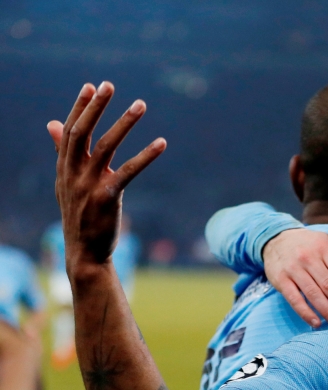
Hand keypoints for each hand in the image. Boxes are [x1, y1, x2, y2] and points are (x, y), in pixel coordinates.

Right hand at [48, 82, 165, 275]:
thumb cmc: (80, 215)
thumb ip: (63, 152)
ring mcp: (88, 186)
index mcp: (64, 168)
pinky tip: (161, 142)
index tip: (91, 86)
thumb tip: (53, 123)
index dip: (80, 107)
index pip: (70, 131)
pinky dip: (145, 155)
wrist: (85, 252)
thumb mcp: (67, 182)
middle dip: (96, 107)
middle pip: (82, 133)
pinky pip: (128, 171)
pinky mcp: (106, 198)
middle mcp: (73, 174)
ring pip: (105, 147)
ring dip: (124, 123)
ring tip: (140, 104)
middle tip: (109, 85)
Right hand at [262, 229, 327, 329]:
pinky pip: (295, 300)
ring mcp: (293, 269)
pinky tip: (317, 324)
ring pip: (314, 295)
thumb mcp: (327, 241)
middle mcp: (308, 257)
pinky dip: (306, 313)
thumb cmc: (309, 245)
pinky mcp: (280, 280)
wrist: (277, 239)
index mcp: (323, 247)